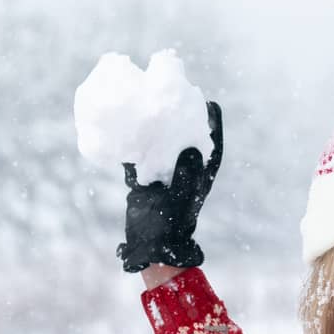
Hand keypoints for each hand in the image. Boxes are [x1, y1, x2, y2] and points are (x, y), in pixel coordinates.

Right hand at [116, 101, 222, 272]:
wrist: (151, 245)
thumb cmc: (172, 223)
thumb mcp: (182, 198)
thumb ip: (187, 174)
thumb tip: (191, 150)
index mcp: (201, 168)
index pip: (211, 134)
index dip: (209, 114)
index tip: (203, 98)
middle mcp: (184, 164)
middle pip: (185, 129)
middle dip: (177, 110)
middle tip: (168, 88)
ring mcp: (164, 168)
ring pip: (161, 137)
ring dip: (153, 122)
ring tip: (143, 99)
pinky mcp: (145, 175)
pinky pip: (140, 150)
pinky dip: (133, 139)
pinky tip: (123, 123)